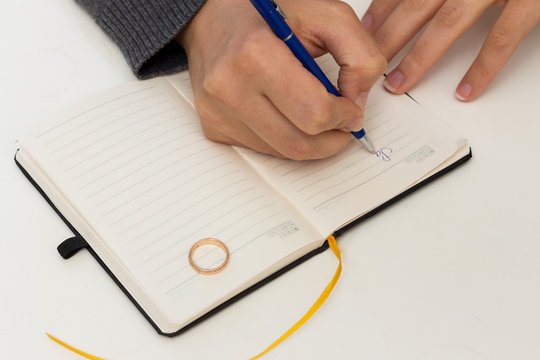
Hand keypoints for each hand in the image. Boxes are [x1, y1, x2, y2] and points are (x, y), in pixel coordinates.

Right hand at [178, 0, 385, 159]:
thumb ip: (359, 53)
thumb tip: (358, 102)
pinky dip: (284, 138)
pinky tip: (286, 115)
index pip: (313, 113)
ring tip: (318, 118)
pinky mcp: (214, 127)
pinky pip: (262, 149)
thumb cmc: (266, 12)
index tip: (351, 109)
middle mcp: (229, 87)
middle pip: (298, 143)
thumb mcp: (324, 13)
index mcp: (255, 54)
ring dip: (310, 143)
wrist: (211, 19)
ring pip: (282, 152)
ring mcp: (217, 112)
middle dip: (332, 139)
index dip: (343, 116)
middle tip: (343, 125)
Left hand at [362, 0, 539, 100]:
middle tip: (369, 66)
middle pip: (417, 6)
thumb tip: (409, 3)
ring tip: (399, 83)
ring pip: (448, 22)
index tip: (363, 34)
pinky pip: (502, 37)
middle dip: (389, 38)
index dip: (381, 11)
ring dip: (420, 57)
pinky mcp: (530, 0)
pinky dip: (483, 67)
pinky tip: (465, 90)